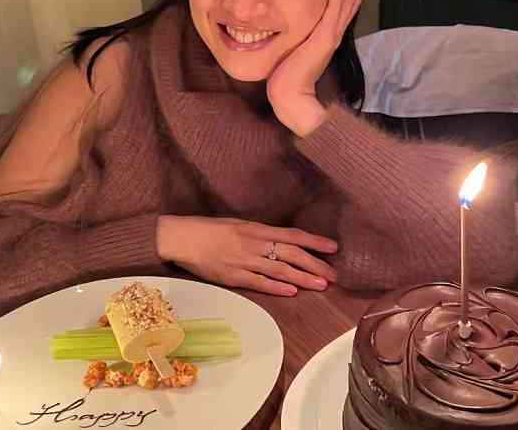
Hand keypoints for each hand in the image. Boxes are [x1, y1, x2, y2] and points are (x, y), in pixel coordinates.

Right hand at [156, 215, 337, 295]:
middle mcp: (254, 244)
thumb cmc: (209, 229)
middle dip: (315, 264)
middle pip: (292, 254)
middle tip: (334, 275)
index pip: (292, 235)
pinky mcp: (233, 276)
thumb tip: (280, 241)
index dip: (314, 241)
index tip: (333, 247)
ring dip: (302, 278)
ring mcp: (245, 261)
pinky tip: (292, 292)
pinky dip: (277, 287)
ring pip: (280, 270)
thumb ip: (259, 234)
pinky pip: (259, 282)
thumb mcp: (238, 225)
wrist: (183, 238)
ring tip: (321, 285)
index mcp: (257, 229)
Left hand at [267, 0, 366, 136]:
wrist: (290, 96)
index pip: (343, 3)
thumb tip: (288, 26)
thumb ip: (297, 37)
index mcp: (327, 35)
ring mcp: (331, 34)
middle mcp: (333, 32)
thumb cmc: (286, 77)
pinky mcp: (325, 36)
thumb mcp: (293, 50)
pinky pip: (336, 7)